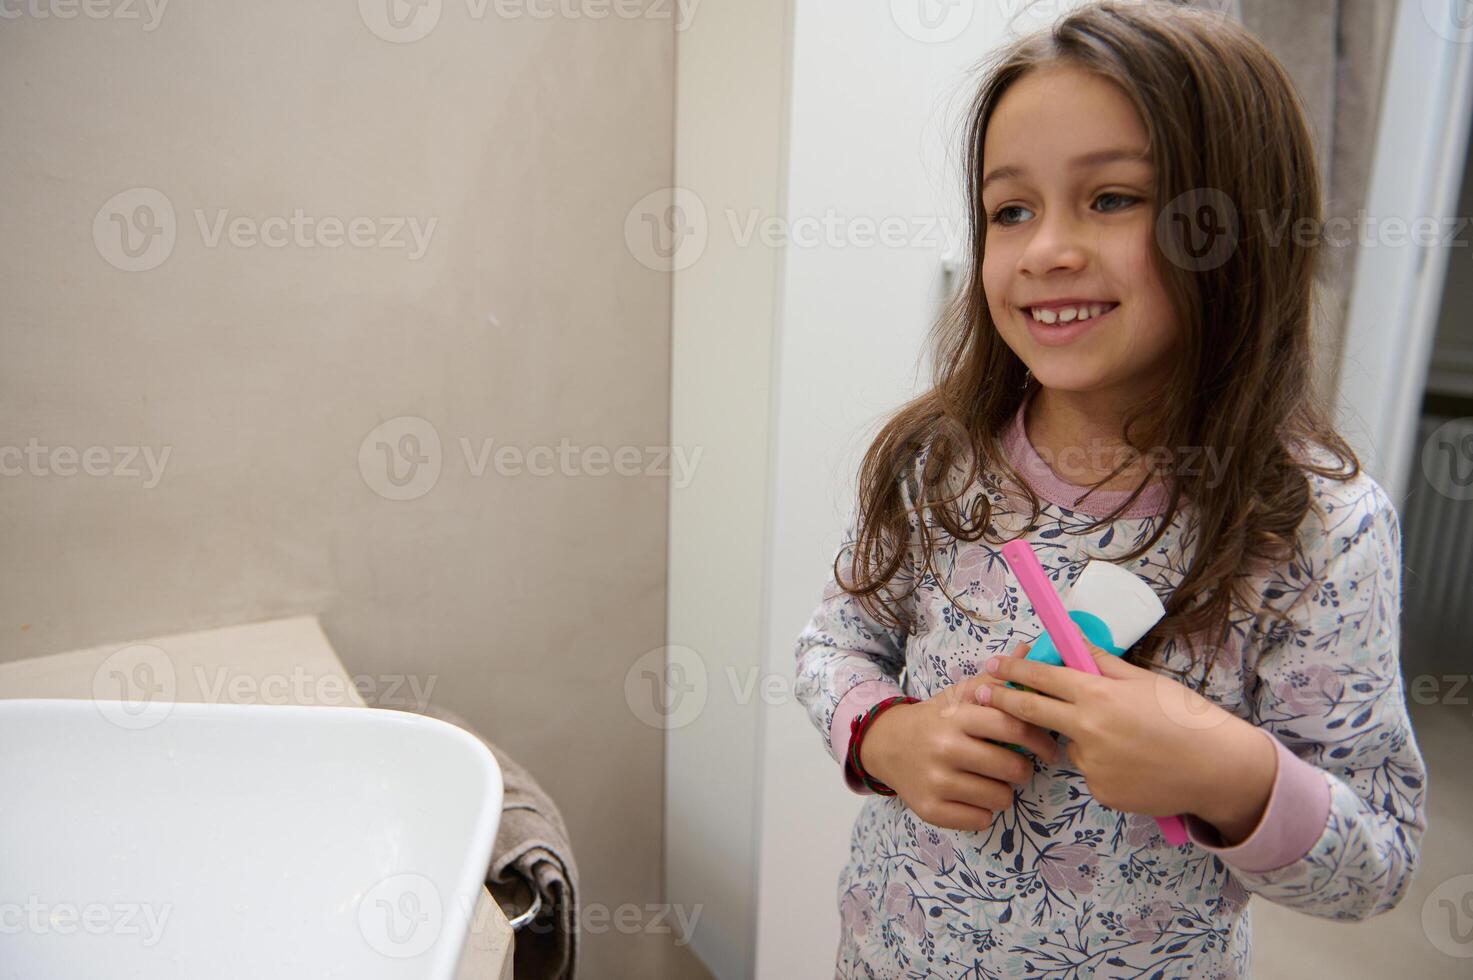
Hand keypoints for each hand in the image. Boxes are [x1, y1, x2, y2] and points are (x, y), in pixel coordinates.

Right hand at [861, 644, 1061, 833]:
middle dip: (1022, 769)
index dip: (1039, 738)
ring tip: (990, 780)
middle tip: (1016, 765)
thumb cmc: (934, 720)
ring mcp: (936, 782)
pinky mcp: (930, 810)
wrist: (886, 745)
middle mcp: (944, 748)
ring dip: (1003, 791)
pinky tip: (972, 796)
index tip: (1048, 746)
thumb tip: (1030, 651)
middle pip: (1012, 767)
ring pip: (1000, 797)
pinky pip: (981, 820)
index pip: (1012, 726)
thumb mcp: (959, 696)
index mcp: (956, 716)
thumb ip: (995, 681)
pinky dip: (983, 811)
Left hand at [974, 641, 1275, 839]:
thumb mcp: (1145, 681)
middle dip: (1001, 699)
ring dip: (1081, 738)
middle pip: (1030, 711)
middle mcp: (1088, 730)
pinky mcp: (1100, 792)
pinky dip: (1102, 765)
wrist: (1217, 768)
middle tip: (979, 692)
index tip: (992, 664)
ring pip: (1069, 745)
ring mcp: (1092, 765)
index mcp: (1099, 695)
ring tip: (1127, 739)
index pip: (1042, 677)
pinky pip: (1090, 772)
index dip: (1014, 669)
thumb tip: (1073, 641)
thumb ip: (1103, 664)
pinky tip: (1134, 763)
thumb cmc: (1185, 717)